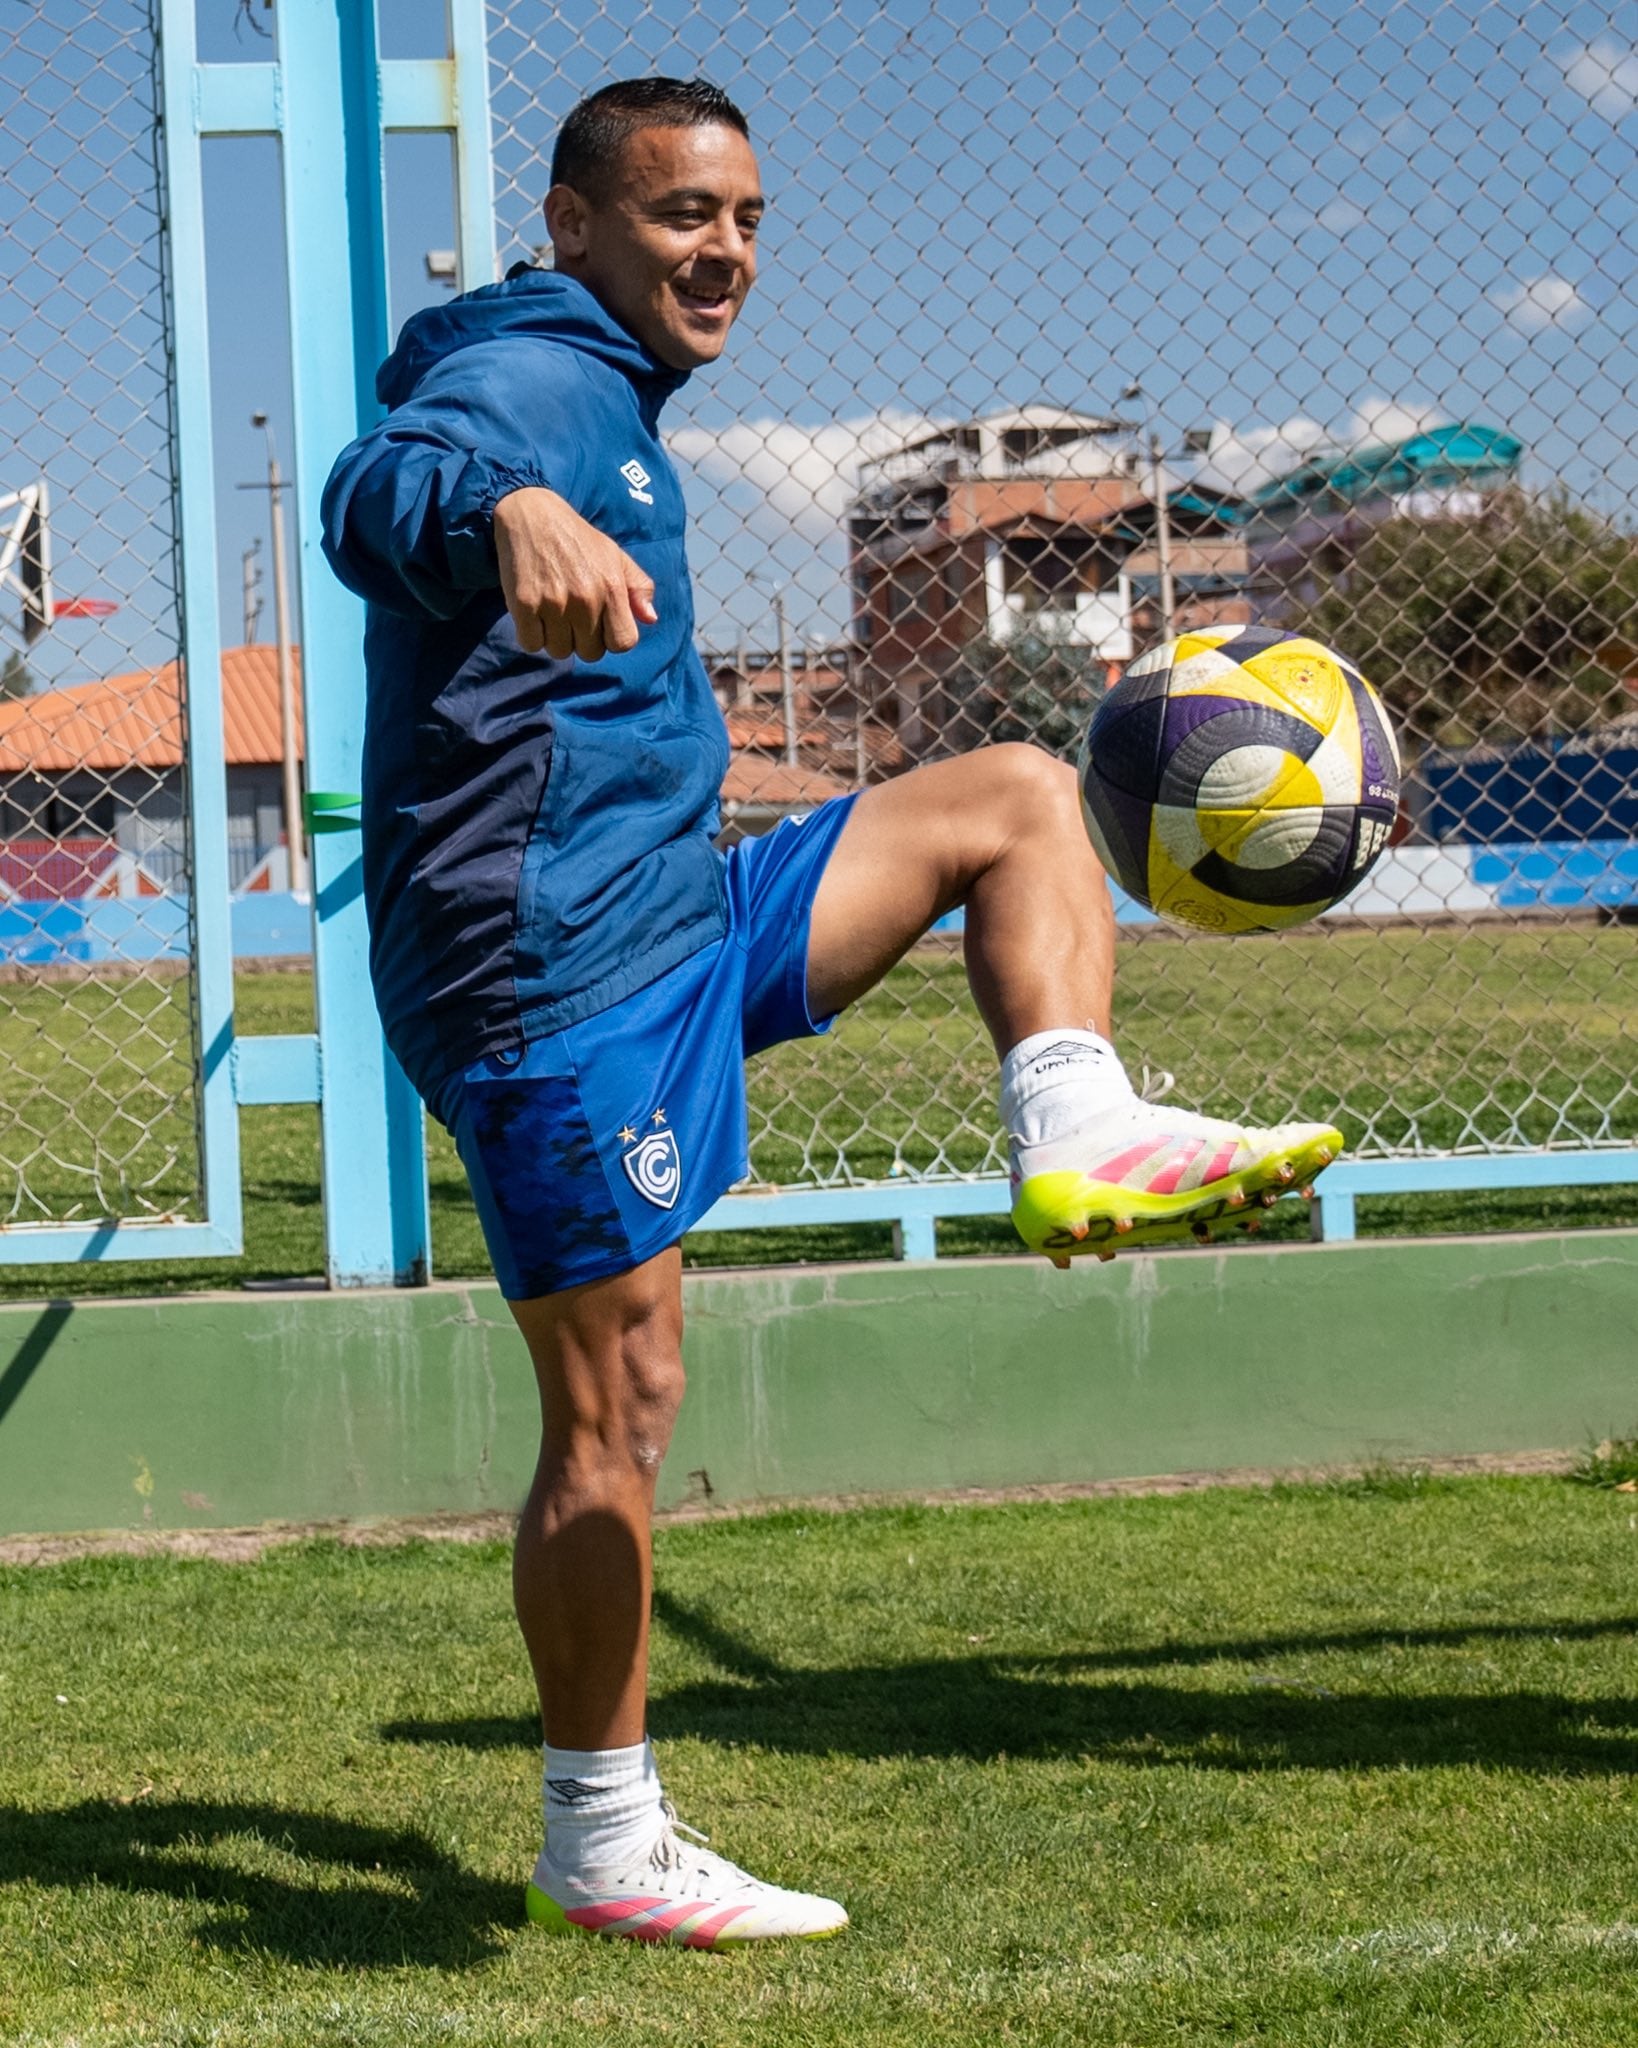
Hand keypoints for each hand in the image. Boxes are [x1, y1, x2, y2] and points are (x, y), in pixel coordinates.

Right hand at [493, 487, 657, 659]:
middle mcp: (585, 598)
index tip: (601, 625)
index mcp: (612, 587)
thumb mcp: (615, 555)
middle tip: (572, 614)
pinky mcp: (524, 604)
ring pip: (560, 651)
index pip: (623, 643)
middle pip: (590, 653)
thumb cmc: (577, 539)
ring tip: (552, 611)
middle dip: (583, 639)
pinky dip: (531, 634)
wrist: (531, 514)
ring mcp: (553, 603)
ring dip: (556, 638)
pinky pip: (532, 644)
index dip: (612, 638)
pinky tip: (534, 612)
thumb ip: (639, 587)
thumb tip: (651, 619)